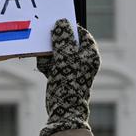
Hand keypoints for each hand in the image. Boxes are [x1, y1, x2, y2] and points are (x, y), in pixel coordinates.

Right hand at [37, 19, 100, 135]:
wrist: (63, 112)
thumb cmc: (68, 85)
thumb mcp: (65, 57)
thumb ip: (63, 39)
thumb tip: (62, 22)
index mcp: (90, 54)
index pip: (81, 33)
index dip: (68, 30)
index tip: (55, 29)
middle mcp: (83, 60)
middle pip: (66, 42)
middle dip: (54, 45)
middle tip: (49, 49)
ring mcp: (72, 68)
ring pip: (57, 52)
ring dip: (48, 56)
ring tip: (47, 65)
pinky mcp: (62, 75)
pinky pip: (52, 63)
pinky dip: (47, 64)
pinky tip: (45, 71)